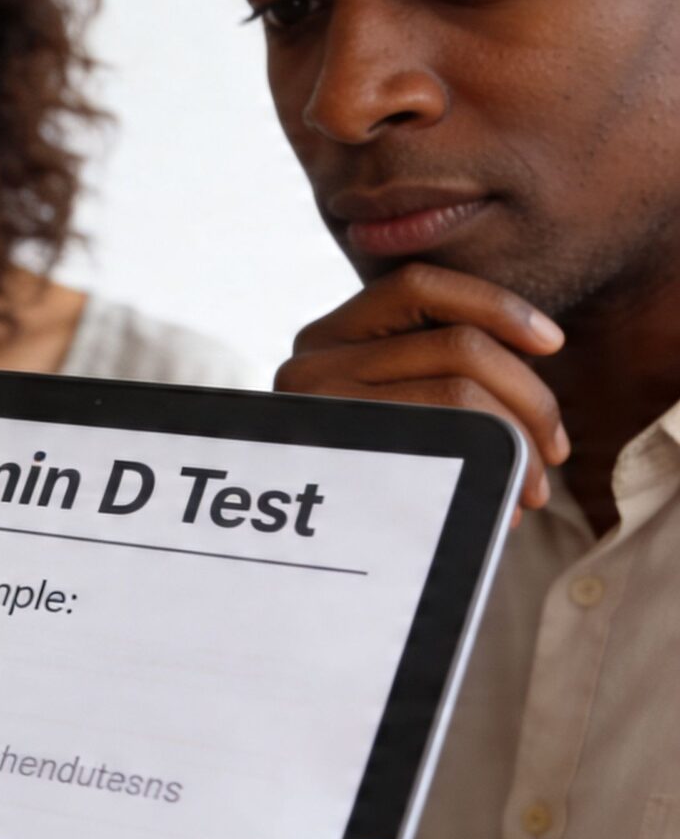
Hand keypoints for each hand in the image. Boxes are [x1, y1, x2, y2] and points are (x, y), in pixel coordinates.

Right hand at [275, 264, 568, 511]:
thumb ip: (424, 368)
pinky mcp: (338, 458)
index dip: (496, 305)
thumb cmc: (359, 475)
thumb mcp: (373, 402)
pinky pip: (447, 443)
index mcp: (328, 337)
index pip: (419, 287)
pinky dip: (495, 470)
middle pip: (459, 345)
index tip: (552, 344)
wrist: (285, 552)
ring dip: (522, 440)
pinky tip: (500, 504)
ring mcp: (318, 408)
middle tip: (554, 451)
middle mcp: (312, 363)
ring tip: (533, 487)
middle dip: (533, 398)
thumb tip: (535, 350)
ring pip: (460, 392)